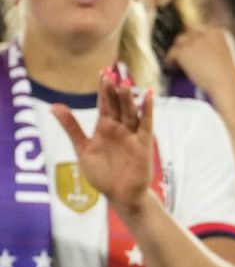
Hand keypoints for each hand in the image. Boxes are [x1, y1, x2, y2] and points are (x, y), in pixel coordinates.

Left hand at [52, 70, 154, 213]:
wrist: (120, 195)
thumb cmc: (102, 175)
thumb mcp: (82, 149)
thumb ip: (71, 127)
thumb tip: (54, 106)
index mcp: (105, 127)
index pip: (104, 103)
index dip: (103, 88)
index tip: (102, 71)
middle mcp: (119, 128)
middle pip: (117, 104)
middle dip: (114, 89)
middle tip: (111, 72)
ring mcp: (132, 135)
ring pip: (130, 112)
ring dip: (128, 98)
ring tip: (124, 82)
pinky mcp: (143, 145)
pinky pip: (146, 125)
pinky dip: (148, 111)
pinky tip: (148, 96)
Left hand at [165, 26, 234, 111]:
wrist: (228, 86)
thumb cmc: (230, 79)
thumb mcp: (227, 58)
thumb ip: (215, 50)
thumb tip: (199, 53)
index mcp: (220, 33)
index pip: (203, 32)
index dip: (198, 42)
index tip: (194, 51)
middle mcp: (207, 33)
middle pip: (190, 35)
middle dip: (187, 45)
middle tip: (184, 57)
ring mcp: (194, 41)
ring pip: (180, 43)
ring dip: (179, 52)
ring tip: (177, 63)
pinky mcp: (184, 50)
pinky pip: (172, 53)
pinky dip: (171, 61)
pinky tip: (171, 68)